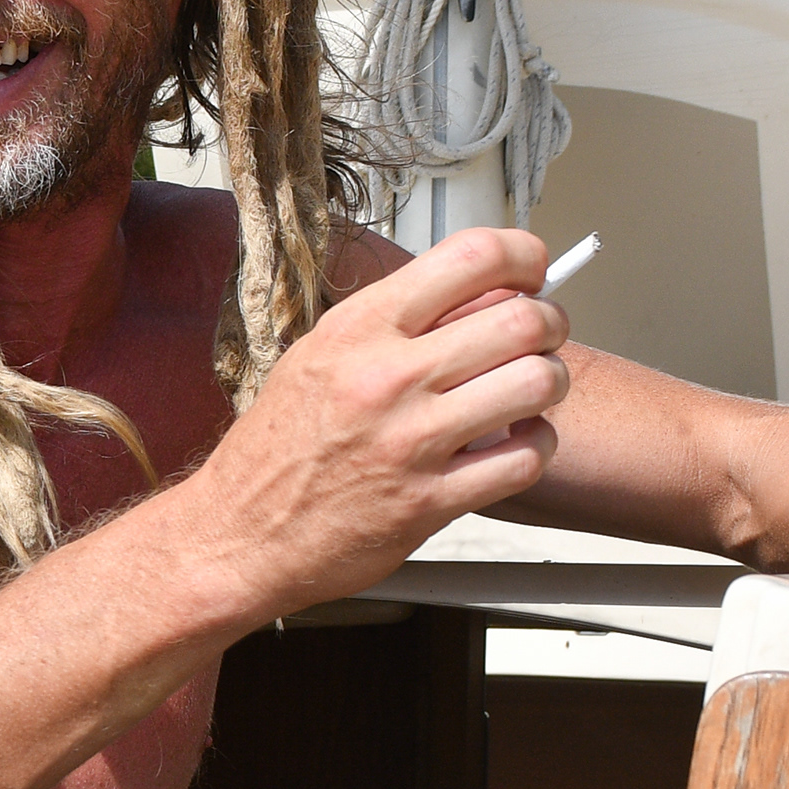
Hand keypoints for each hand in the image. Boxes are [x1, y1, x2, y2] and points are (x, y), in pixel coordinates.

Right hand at [188, 227, 571, 616]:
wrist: (238, 534)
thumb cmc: (277, 449)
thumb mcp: (319, 358)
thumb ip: (393, 325)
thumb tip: (476, 294)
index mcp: (359, 330)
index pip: (471, 257)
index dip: (524, 254)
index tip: (533, 269)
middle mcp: (386, 377)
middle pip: (521, 319)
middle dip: (551, 323)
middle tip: (543, 335)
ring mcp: (411, 442)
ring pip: (536, 385)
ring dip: (550, 384)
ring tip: (532, 391)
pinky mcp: (429, 502)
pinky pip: (524, 459)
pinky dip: (538, 447)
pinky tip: (517, 444)